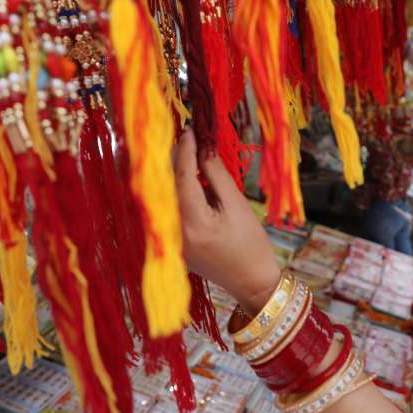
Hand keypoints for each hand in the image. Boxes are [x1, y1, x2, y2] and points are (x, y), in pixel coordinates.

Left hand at [174, 131, 280, 314]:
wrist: (250, 281)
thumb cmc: (251, 244)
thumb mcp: (238, 205)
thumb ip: (217, 175)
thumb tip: (202, 149)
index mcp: (193, 222)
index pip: (181, 176)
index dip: (184, 150)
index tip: (190, 131)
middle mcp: (173, 231)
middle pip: (165, 184)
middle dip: (173, 158)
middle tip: (186, 137)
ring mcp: (167, 239)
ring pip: (161, 195)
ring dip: (169, 172)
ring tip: (184, 153)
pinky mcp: (169, 243)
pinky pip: (164, 208)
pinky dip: (170, 190)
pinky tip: (182, 177)